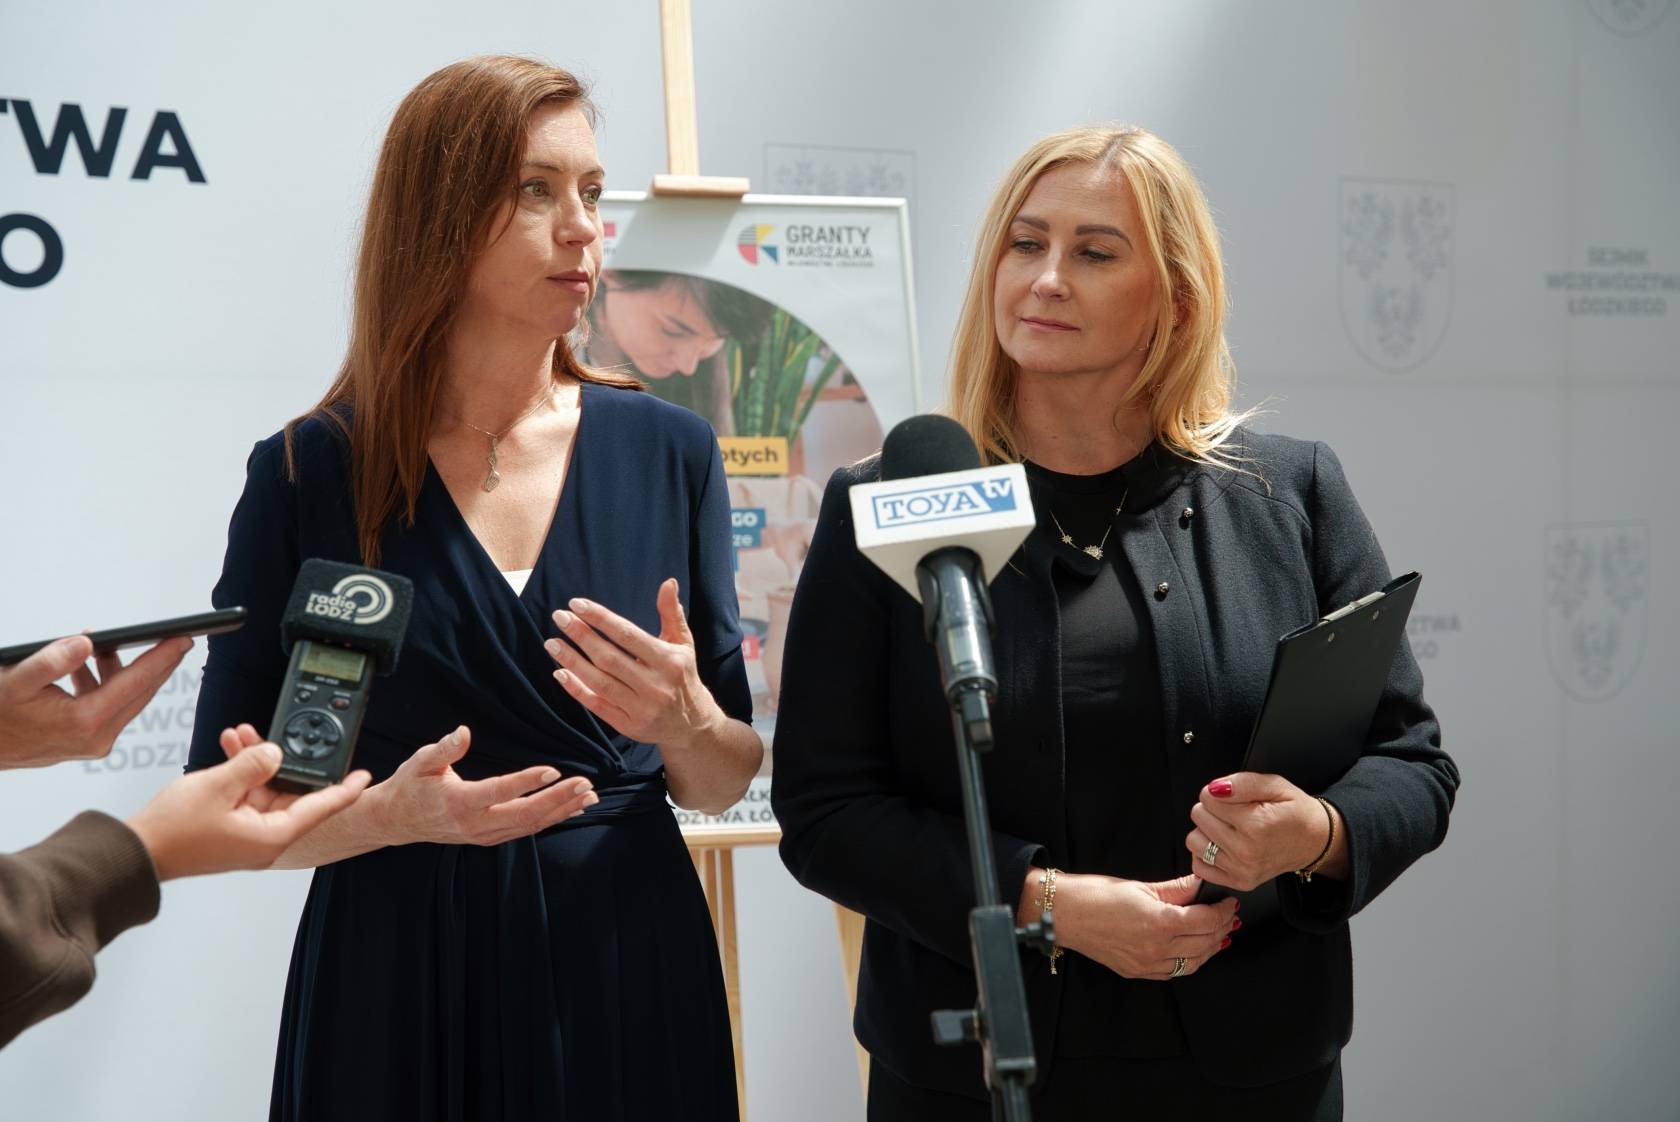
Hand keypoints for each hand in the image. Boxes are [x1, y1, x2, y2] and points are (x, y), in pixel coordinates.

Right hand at [0, 635, 191, 768]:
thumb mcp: (16, 680)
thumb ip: (52, 661)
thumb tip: (85, 644)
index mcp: (85, 722)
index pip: (135, 683)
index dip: (162, 658)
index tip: (184, 640)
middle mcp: (95, 738)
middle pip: (139, 693)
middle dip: (158, 665)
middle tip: (176, 640)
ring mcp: (92, 743)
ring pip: (122, 699)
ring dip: (119, 670)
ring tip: (104, 647)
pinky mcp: (85, 742)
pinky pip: (106, 707)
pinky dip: (102, 684)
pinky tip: (86, 665)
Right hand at [124, 734, 370, 879]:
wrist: (135, 852)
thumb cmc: (173, 832)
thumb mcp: (218, 786)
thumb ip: (253, 765)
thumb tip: (275, 754)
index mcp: (272, 837)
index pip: (320, 808)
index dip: (344, 789)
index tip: (364, 774)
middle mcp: (264, 839)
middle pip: (290, 794)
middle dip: (283, 760)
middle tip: (277, 734)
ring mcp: (246, 835)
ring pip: (264, 790)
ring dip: (255, 761)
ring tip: (241, 733)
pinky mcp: (229, 829)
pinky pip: (245, 796)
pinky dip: (240, 773)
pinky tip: (229, 748)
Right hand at [362, 724, 597, 845]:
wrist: (396, 821)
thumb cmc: (410, 785)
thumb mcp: (421, 762)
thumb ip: (445, 749)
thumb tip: (464, 732)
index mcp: (458, 802)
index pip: (499, 791)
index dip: (527, 781)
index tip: (553, 770)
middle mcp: (475, 823)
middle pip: (524, 814)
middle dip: (558, 800)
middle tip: (585, 785)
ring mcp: (484, 834)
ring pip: (529, 826)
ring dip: (561, 811)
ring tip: (589, 796)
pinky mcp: (489, 837)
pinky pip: (525, 830)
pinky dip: (551, 819)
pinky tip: (571, 808)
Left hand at [545, 578, 723, 749]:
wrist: (692, 724)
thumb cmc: (683, 675)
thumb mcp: (683, 644)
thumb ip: (672, 613)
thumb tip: (668, 582)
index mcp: (669, 661)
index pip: (628, 635)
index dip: (601, 618)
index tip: (578, 604)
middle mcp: (656, 686)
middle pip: (609, 658)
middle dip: (581, 635)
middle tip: (560, 617)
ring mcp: (641, 708)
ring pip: (599, 682)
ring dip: (572, 661)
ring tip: (552, 643)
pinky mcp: (628, 726)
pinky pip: (597, 705)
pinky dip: (576, 689)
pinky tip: (560, 672)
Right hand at [1038, 870, 1238, 980]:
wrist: (1063, 914)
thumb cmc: (1095, 895)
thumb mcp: (1140, 886)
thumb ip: (1177, 888)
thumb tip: (1200, 883)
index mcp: (1160, 923)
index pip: (1207, 921)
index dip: (1223, 911)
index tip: (1230, 902)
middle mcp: (1157, 949)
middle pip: (1205, 943)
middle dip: (1221, 929)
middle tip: (1229, 916)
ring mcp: (1147, 964)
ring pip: (1193, 963)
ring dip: (1210, 949)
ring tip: (1219, 934)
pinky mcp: (1137, 972)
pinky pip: (1174, 972)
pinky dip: (1190, 961)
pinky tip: (1194, 950)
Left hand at [1186, 772, 1340, 890]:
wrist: (1316, 841)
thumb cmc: (1296, 812)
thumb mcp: (1276, 785)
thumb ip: (1243, 783)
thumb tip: (1215, 789)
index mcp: (1256, 825)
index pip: (1207, 798)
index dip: (1220, 793)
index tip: (1237, 799)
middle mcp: (1246, 851)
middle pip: (1199, 817)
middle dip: (1213, 810)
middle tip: (1236, 813)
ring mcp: (1242, 870)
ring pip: (1194, 841)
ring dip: (1207, 832)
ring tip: (1230, 829)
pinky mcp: (1239, 882)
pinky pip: (1199, 866)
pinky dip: (1206, 854)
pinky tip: (1224, 846)